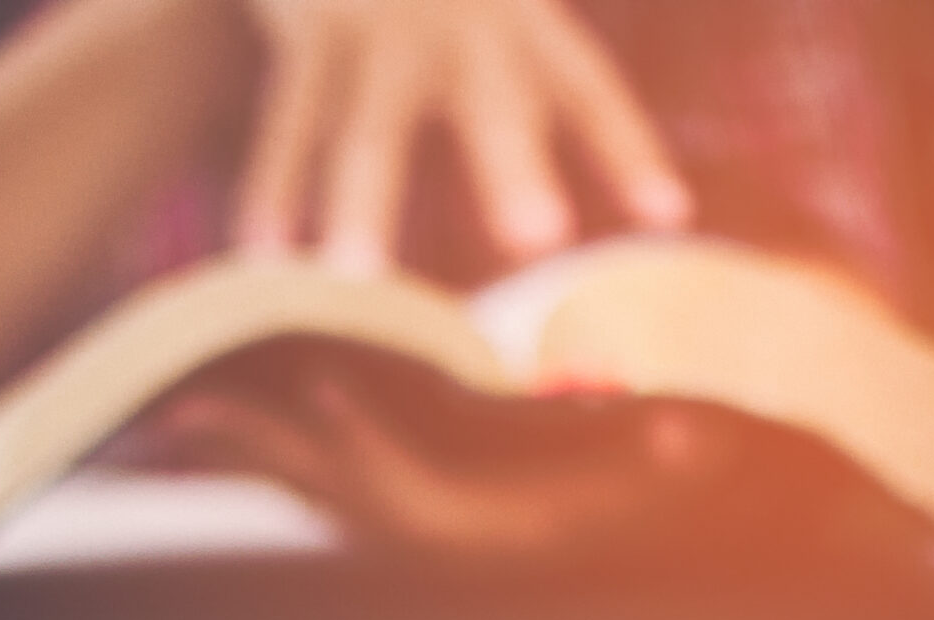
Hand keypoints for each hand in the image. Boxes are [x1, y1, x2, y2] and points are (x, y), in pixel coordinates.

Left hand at [140, 341, 745, 571]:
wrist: (554, 553)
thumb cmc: (590, 513)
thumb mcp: (629, 486)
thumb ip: (659, 459)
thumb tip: (698, 432)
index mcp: (450, 520)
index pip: (401, 477)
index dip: (362, 435)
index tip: (327, 383)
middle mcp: (394, 524)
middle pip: (312, 479)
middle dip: (255, 444)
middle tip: (186, 408)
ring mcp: (364, 514)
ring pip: (282, 476)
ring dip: (224, 448)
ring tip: (151, 421)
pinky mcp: (345, 499)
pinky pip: (277, 470)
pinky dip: (231, 447)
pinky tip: (169, 427)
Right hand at [234, 0, 689, 274]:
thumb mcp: (502, 12)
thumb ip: (528, 91)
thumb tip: (630, 212)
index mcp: (524, 24)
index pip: (589, 89)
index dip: (627, 149)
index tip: (668, 217)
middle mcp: (461, 25)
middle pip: (492, 105)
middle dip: (512, 168)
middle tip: (539, 239)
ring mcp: (380, 29)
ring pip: (371, 130)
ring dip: (363, 204)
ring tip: (357, 279)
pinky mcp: (309, 32)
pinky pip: (289, 123)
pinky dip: (276, 188)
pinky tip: (266, 253)